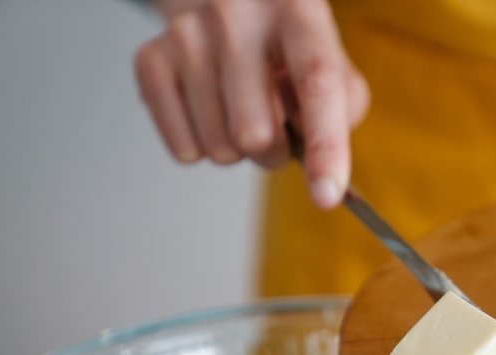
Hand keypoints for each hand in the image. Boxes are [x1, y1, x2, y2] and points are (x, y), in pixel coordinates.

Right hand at [134, 0, 369, 207]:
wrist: (226, 4)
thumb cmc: (287, 47)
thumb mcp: (332, 61)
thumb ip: (343, 108)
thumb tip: (320, 159)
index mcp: (297, 11)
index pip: (316, 83)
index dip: (325, 146)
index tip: (326, 195)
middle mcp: (237, 15)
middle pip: (256, 134)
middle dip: (273, 151)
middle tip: (276, 127)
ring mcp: (188, 34)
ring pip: (219, 149)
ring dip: (239, 150)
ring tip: (242, 111)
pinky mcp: (151, 59)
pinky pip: (185, 150)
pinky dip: (204, 148)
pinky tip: (211, 112)